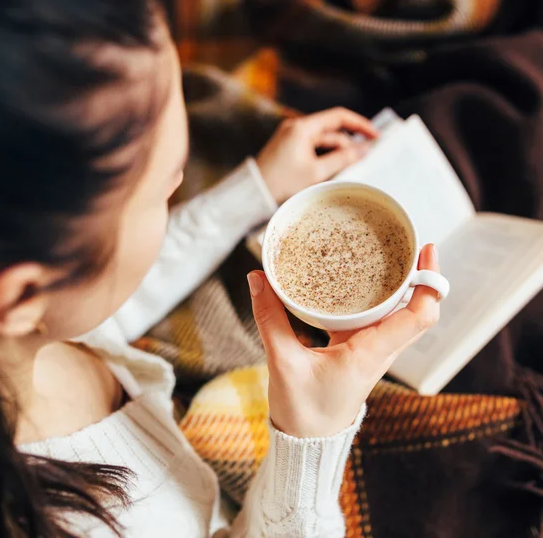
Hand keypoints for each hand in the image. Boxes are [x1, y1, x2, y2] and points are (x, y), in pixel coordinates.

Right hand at [247, 244, 439, 437]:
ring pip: (400, 315)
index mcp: (370, 353)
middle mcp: (379, 351)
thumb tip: (258, 279)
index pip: (418, 317)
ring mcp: (372, 353)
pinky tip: (359, 284)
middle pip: (417, 311)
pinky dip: (378, 300)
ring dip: (402, 288)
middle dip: (420, 276)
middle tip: (406, 244)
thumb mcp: (282, 362)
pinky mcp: (360, 353)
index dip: (430, 283)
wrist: (308, 442)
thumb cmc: (302, 411)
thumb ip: (269, 318)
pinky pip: (378, 322)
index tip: (426, 252)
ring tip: (388, 257)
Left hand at [256, 107, 377, 203]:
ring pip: (322, 140)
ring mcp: (290, 137)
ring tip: (349, 168)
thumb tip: (364, 149)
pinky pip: (312, 148)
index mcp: (302, 127)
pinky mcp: (287, 148)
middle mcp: (296, 127)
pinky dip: (324, 156)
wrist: (253, 195)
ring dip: (337, 152)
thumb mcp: (316, 172)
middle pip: (331, 130)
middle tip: (366, 157)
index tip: (375, 135)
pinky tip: (333, 170)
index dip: (360, 124)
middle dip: (349, 144)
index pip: (338, 116)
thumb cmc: (281, 184)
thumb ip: (343, 159)